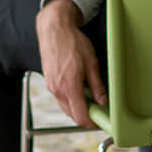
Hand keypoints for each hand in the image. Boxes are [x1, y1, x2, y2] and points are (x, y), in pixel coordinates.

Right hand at [36, 0, 104, 126]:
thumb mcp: (91, 63)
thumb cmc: (72, 42)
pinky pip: (60, 97)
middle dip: (85, 116)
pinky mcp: (48, 81)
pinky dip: (70, 98)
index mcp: (69, 87)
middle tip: (98, 110)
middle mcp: (57, 90)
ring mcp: (51, 86)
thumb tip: (103, 101)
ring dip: (77, 107)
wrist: (54, 28)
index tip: (99, 122)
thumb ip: (97, 85)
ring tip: (90, 97)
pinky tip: (78, 88)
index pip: (80, 116)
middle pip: (72, 114)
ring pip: (65, 106)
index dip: (91, 123)